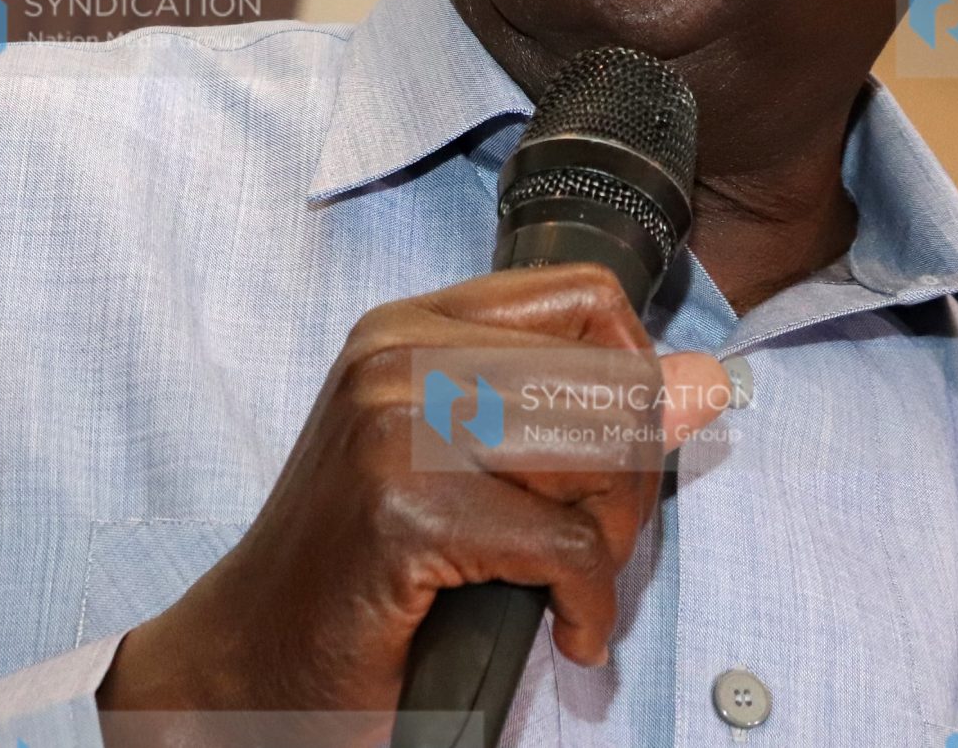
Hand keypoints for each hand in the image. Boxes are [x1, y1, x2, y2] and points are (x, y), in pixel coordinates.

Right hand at [95, 264, 728, 733]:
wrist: (252, 661)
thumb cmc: (360, 568)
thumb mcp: (461, 460)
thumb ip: (569, 407)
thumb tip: (705, 382)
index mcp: (412, 326)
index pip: (587, 296)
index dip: (635, 378)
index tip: (614, 456)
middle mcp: (399, 357)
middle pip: (611, 378)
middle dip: (631, 482)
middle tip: (589, 550)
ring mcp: (397, 428)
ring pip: (602, 453)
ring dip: (613, 544)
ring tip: (569, 585)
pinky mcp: (406, 512)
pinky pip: (570, 549)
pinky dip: (588, 607)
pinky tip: (562, 630)